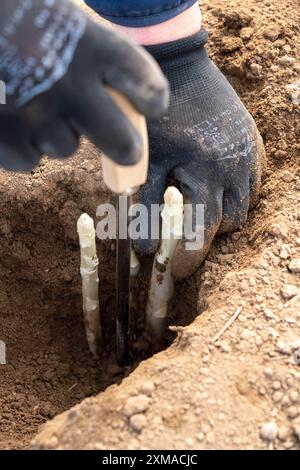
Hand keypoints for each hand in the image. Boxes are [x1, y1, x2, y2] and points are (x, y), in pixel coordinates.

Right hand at [0, 0, 168, 171]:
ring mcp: (36, 119)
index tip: (149, 106)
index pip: (147, 88)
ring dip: (56, 131)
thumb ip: (92, 53)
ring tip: (30, 100)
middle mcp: (69, 87)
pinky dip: (22, 144)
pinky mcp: (6, 142)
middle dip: (127, 149)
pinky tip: (7, 115)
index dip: (151, 101)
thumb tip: (119, 98)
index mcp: (89, 45)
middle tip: (126, 149)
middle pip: (123, 143)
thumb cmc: (13, 14)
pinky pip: (30, 159)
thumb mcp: (61, 17)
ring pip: (66, 147)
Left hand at [135, 30, 265, 278]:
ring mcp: (250, 154)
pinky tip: (216, 188)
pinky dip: (236, 195)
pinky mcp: (254, 144)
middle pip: (228, 222)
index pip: (202, 230)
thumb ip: (146, 205)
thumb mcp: (146, 160)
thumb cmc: (154, 115)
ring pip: (245, 206)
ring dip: (222, 215)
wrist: (177, 67)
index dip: (189, 255)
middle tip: (183, 233)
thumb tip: (146, 249)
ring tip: (198, 208)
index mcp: (206, 169)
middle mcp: (236, 165)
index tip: (176, 271)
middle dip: (205, 234)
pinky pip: (254, 184)